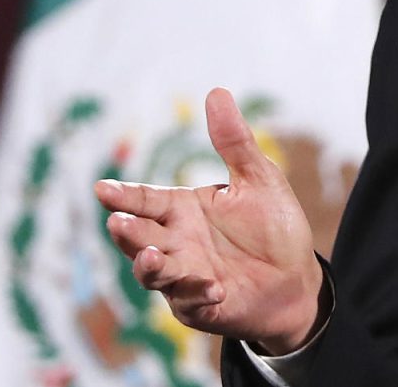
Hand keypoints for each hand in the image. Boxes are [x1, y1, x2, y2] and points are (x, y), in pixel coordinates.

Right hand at [95, 87, 326, 353]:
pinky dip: (198, 295)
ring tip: (153, 255)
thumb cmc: (273, 226)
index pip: (145, 199)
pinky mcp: (200, 306)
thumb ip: (234, 142)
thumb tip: (217, 91)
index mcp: (183, 209)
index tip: (101, 188)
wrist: (296, 277)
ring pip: (153, 272)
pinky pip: (191, 302)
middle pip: (140, 236)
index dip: (124, 195)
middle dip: (127, 231)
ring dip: (150, 265)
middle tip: (119, 221)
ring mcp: (184, 276)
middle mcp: (176, 242)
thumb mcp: (258, 178)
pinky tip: (215, 287)